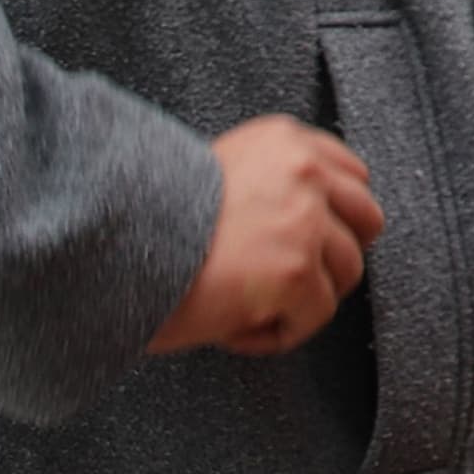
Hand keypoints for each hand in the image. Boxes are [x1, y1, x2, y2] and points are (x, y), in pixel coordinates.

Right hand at [147, 116, 384, 357]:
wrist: (107, 252)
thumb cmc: (148, 225)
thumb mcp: (217, 178)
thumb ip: (270, 186)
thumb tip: (313, 225)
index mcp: (284, 140)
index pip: (351, 174)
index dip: (333, 218)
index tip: (304, 244)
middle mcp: (304, 171)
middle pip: (367, 220)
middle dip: (333, 256)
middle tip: (287, 284)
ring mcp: (305, 220)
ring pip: (347, 272)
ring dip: (304, 299)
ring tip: (251, 309)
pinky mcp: (295, 271)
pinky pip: (315, 316)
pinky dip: (280, 333)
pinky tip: (236, 331)